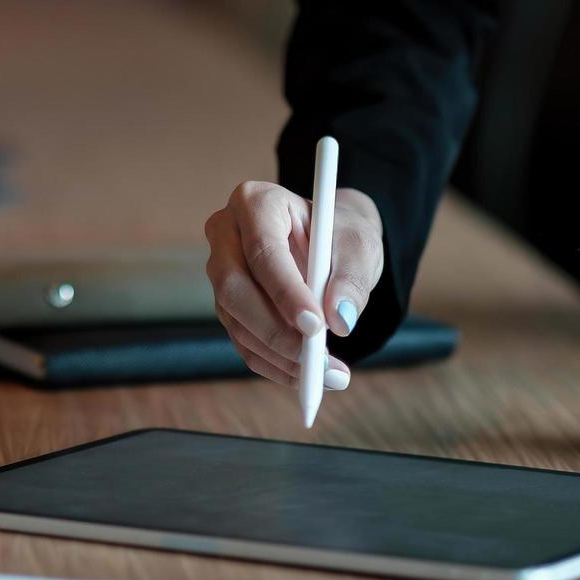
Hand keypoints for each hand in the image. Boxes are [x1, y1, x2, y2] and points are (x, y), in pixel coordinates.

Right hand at [203, 180, 383, 388]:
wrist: (328, 243)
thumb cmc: (340, 235)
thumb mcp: (359, 246)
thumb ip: (351, 279)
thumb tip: (340, 319)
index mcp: (256, 203)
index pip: (263, 252)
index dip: (286, 293)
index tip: (316, 327)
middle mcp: (226, 234)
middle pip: (235, 289)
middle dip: (275, 332)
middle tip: (317, 362)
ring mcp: (220, 271)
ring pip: (236, 320)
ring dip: (279, 355)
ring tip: (326, 375)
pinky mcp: (227, 304)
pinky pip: (242, 341)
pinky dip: (274, 364)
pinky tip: (307, 376)